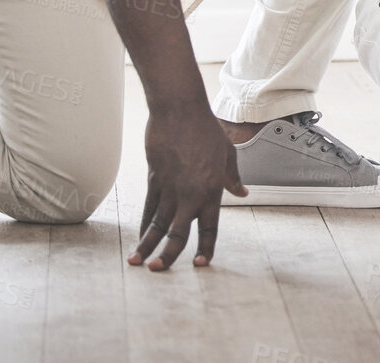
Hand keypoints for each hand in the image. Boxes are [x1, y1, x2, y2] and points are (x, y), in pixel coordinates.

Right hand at [129, 100, 232, 270]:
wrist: (180, 110)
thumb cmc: (206, 129)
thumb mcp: (227, 153)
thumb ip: (233, 177)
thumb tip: (242, 193)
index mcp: (212, 190)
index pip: (209, 227)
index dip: (205, 247)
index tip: (200, 264)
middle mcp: (190, 194)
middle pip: (178, 233)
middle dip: (168, 255)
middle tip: (158, 270)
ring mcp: (170, 188)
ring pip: (157, 224)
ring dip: (146, 244)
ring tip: (137, 261)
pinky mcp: (154, 179)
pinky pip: (148, 207)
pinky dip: (143, 223)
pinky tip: (139, 236)